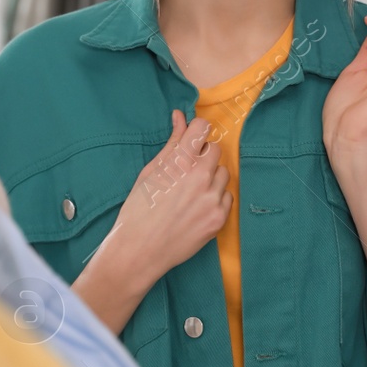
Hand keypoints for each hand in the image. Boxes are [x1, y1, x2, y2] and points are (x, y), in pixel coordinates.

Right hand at [97, 109, 230, 291]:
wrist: (140, 250)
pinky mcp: (219, 218)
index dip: (196, 131)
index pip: (202, 127)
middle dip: (203, 156)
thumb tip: (180, 116)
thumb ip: (172, 143)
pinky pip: (227, 197)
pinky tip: (197, 208)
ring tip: (190, 193)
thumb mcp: (151, 171)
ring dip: (211, 178)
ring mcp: (212, 199)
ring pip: (223, 173)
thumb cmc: (139, 209)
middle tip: (186, 173)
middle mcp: (200, 177)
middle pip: (215, 150)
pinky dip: (216, 199)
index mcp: (180, 162)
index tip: (191, 140)